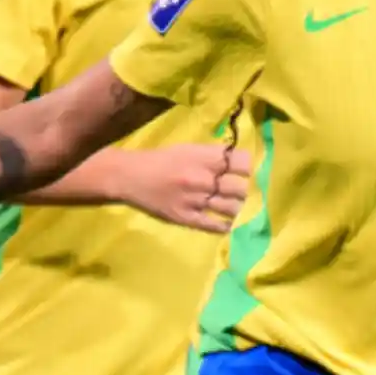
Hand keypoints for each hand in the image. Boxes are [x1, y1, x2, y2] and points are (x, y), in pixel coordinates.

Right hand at [118, 144, 250, 232]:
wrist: (130, 176)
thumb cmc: (160, 160)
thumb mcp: (189, 148)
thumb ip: (212, 155)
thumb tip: (235, 160)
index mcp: (206, 158)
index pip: (243, 164)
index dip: (245, 168)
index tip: (241, 172)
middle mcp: (204, 179)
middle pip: (241, 188)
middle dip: (240, 190)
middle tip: (235, 191)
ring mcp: (196, 200)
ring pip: (232, 208)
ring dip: (234, 208)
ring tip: (230, 206)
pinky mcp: (187, 218)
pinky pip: (214, 225)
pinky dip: (223, 225)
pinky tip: (224, 223)